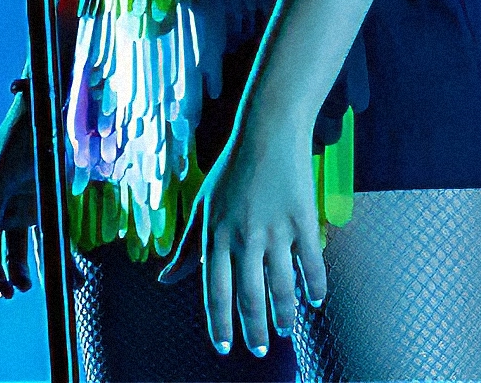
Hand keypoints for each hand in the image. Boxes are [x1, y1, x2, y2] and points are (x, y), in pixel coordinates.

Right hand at [0, 94, 36, 298]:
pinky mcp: (40, 211)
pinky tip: (66, 279)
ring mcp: (17, 211)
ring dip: (17, 274)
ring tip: (25, 287)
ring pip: (13, 253)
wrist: (47, 118)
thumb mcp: (1, 171)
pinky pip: (44, 243)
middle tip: (8, 292)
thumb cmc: (18, 138)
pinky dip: (54, 262)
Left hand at [159, 116, 325, 354]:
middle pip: (250, 296)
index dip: (220, 322)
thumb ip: (187, 248)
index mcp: (216, 233)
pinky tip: (316, 300)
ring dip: (285, 314)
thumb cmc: (232, 170)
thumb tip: (165, 281)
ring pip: (282, 286)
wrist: (267, 130)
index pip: (216, 289)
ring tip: (286, 329)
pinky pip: (311, 263)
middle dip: (254, 329)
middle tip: (261, 349)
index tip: (225, 348)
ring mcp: (275, 228)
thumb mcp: (203, 207)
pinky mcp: (302, 219)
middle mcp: (244, 235)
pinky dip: (315, 285)